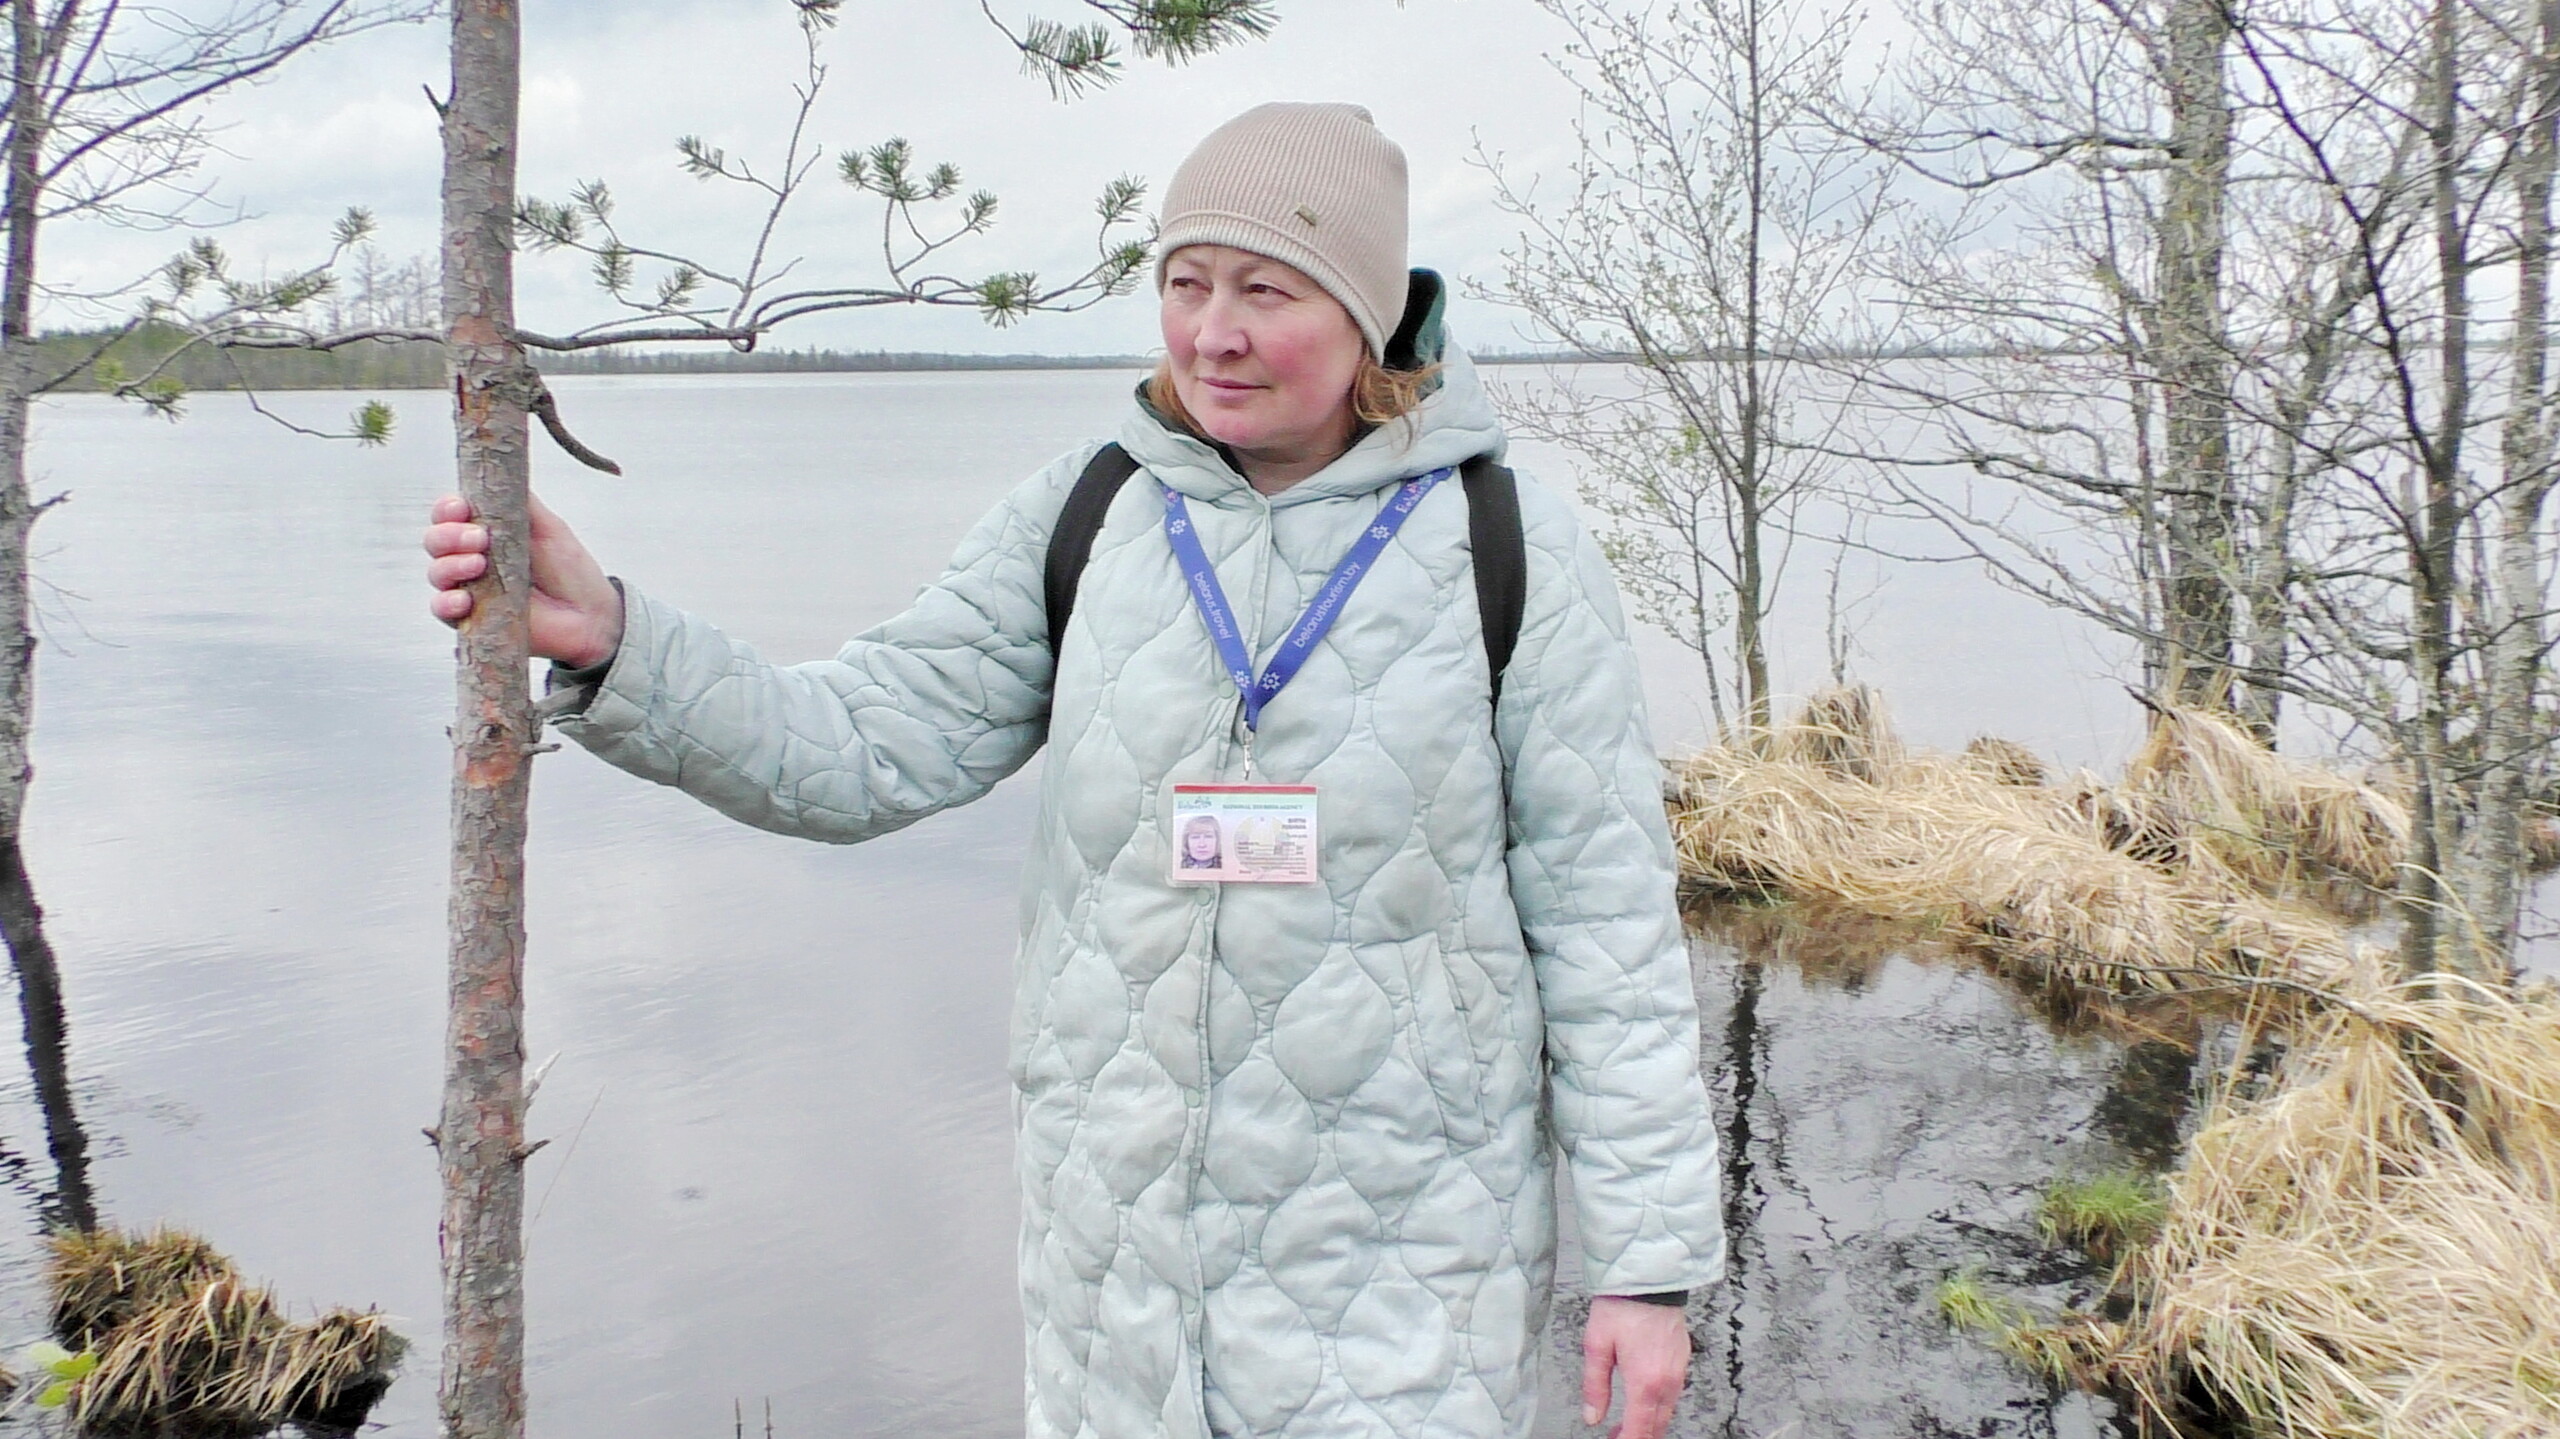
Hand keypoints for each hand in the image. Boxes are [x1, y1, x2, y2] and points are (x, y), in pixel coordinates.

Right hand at [423, 492, 623, 667]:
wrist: (589, 614)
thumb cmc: (569, 570)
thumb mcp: (548, 526)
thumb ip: (522, 500)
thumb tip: (502, 467)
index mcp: (485, 530)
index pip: (448, 513)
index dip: (447, 509)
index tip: (461, 508)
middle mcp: (470, 556)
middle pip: (435, 540)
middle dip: (449, 535)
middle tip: (480, 540)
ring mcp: (468, 587)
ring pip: (436, 572)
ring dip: (450, 566)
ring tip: (479, 566)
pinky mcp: (470, 618)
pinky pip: (442, 609)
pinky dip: (447, 602)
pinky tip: (465, 598)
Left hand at [1581, 1296, 1689, 1438]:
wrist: (1650, 1278)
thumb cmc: (1622, 1306)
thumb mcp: (1596, 1346)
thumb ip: (1595, 1387)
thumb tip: (1593, 1417)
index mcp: (1646, 1382)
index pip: (1640, 1431)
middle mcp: (1667, 1381)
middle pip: (1657, 1426)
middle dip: (1637, 1436)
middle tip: (1615, 1437)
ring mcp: (1678, 1371)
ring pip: (1667, 1412)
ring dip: (1648, 1423)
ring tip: (1625, 1424)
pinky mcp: (1682, 1360)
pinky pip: (1673, 1394)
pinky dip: (1658, 1406)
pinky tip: (1642, 1400)